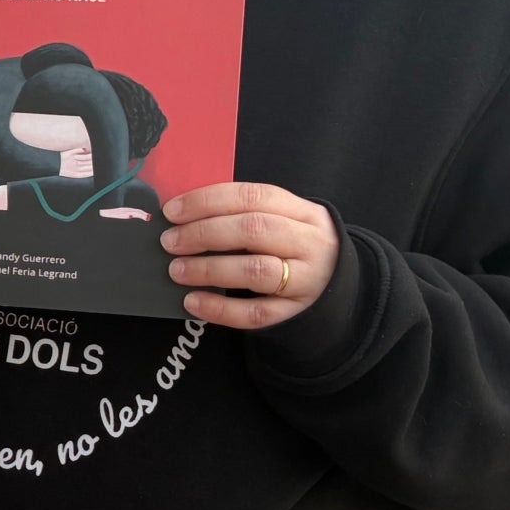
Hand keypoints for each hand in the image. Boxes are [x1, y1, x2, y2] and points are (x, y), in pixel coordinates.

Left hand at [159, 183, 340, 329]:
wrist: (339, 284)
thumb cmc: (296, 246)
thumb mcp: (285, 220)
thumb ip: (244, 214)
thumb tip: (182, 216)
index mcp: (303, 211)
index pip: (252, 196)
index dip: (208, 201)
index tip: (172, 211)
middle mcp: (309, 243)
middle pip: (254, 230)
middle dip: (204, 233)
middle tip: (170, 242)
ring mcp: (306, 280)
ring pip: (256, 271)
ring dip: (210, 269)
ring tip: (176, 270)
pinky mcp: (296, 313)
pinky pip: (256, 313)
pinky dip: (220, 308)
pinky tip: (192, 302)